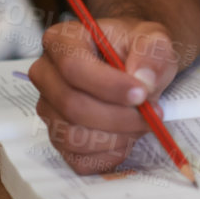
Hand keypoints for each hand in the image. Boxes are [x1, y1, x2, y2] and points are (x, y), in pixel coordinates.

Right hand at [28, 16, 181, 173]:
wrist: (137, 66)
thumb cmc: (138, 50)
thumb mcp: (154, 39)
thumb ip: (152, 53)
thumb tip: (143, 80)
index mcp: (62, 40)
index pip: (74, 67)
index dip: (108, 86)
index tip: (141, 94)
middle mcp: (46, 75)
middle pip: (72, 106)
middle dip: (118, 117)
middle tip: (152, 114)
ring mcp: (49, 109)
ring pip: (73, 136)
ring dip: (117, 137)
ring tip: (142, 123)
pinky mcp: (58, 137)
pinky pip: (78, 159)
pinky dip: (109, 154)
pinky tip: (128, 137)